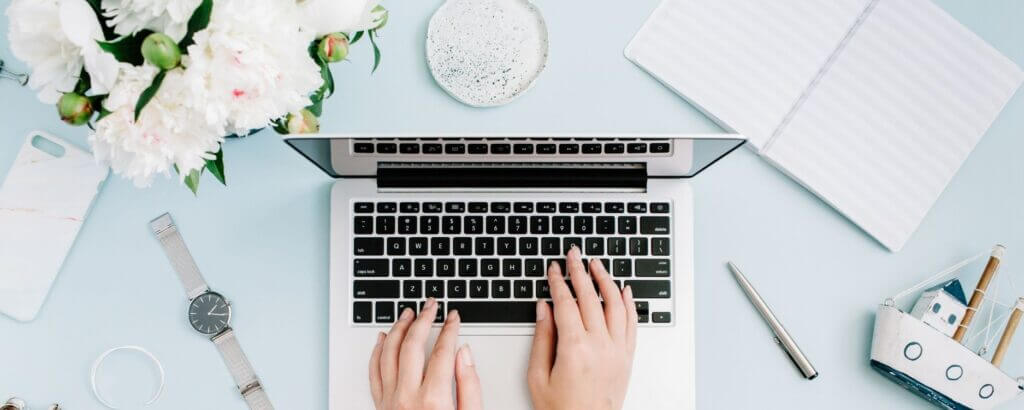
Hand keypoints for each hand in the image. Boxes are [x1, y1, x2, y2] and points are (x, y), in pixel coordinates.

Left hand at [369, 298, 482, 409]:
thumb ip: (469, 386)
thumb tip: (464, 354)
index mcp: (433, 399)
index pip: (442, 352)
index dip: (449, 330)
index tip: (453, 318)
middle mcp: (407, 397)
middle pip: (412, 346)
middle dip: (423, 320)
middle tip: (430, 305)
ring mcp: (390, 401)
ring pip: (388, 354)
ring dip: (398, 329)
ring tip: (408, 314)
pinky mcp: (380, 405)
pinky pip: (374, 372)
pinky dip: (378, 351)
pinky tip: (384, 338)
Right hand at [528, 247, 638, 409]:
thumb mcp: (538, 376)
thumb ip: (542, 338)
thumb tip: (544, 309)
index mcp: (574, 349)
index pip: (566, 303)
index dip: (558, 282)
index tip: (553, 269)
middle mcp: (600, 346)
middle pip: (590, 298)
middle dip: (580, 272)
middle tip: (574, 255)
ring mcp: (617, 351)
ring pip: (615, 305)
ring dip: (605, 280)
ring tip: (597, 265)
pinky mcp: (627, 357)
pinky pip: (631, 323)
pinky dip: (628, 303)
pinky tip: (623, 290)